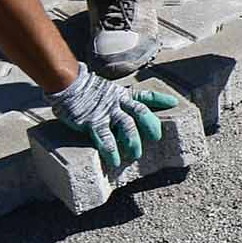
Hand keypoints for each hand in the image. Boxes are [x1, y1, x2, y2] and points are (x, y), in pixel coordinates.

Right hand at [52, 66, 181, 167]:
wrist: (67, 82)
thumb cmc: (84, 88)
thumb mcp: (105, 90)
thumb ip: (114, 100)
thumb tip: (121, 111)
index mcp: (121, 95)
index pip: (145, 96)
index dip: (160, 99)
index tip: (173, 103)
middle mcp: (118, 103)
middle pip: (141, 113)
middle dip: (151, 125)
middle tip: (156, 138)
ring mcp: (107, 112)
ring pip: (127, 127)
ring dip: (133, 141)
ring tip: (135, 154)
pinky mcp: (93, 122)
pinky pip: (105, 138)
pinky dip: (111, 150)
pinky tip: (114, 160)